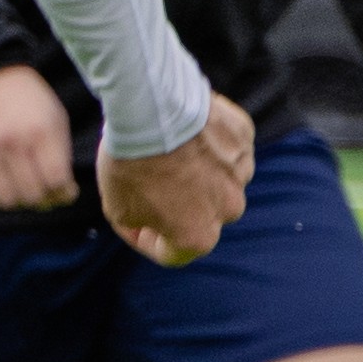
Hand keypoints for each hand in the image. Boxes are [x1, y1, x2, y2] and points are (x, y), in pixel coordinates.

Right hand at [0, 62, 77, 213]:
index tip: (65, 189)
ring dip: (18, 199)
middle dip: (43, 197)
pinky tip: (1, 179)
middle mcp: (12, 143)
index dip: (64, 191)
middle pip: (33, 195)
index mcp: (40, 131)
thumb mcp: (54, 119)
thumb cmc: (27, 101)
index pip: (57, 181)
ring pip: (7, 201)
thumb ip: (62, 157)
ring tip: (21, 185)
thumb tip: (62, 197)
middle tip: (42, 188)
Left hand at [99, 94, 255, 264]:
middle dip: (178, 206)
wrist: (150, 108)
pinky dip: (209, 143)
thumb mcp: (118, 209)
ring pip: (218, 179)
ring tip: (168, 152)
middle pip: (201, 216)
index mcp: (198, 237)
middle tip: (151, 181)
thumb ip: (139, 228)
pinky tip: (186, 131)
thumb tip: (148, 228)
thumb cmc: (132, 162)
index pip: (171, 253)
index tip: (136, 223)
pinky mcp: (245, 138)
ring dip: (197, 173)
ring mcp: (242, 172)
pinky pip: (226, 147)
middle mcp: (229, 210)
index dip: (147, 240)